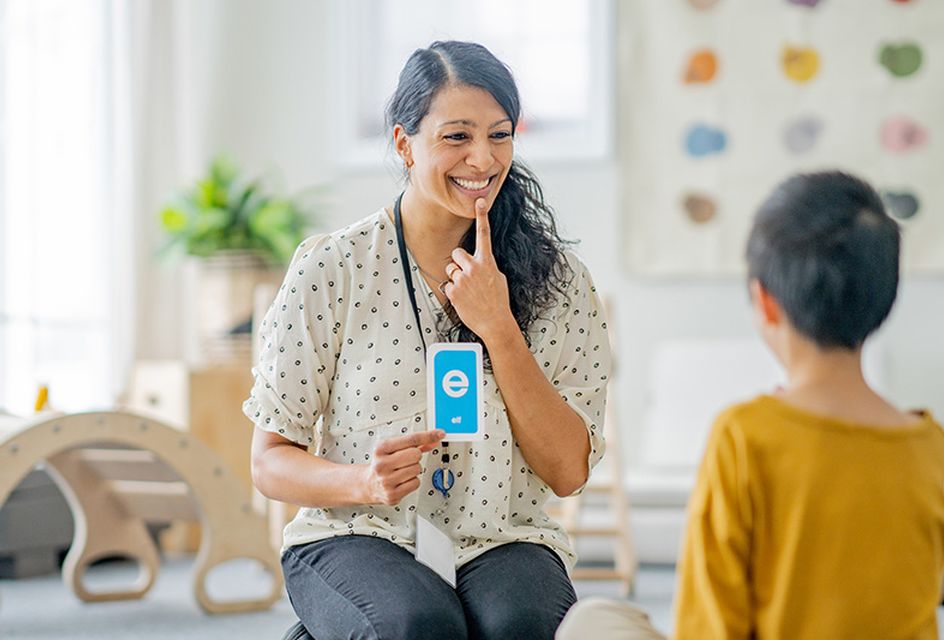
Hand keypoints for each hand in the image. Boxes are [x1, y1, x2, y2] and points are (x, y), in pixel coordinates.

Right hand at [361, 429, 443, 504]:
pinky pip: (415, 483)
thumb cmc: (383, 463)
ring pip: (417, 469)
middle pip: (416, 455)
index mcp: (382, 448)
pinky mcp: (392, 494)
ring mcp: (386, 480)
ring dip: (414, 470)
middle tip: (406, 460)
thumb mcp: (394, 448)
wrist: (368, 484)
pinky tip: (402, 480)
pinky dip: (412, 482)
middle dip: (415, 457)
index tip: (439, 434)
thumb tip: (434, 440)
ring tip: (402, 471)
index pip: (411, 439)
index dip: (428, 436)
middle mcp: (382, 464)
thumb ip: (415, 444)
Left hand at [442, 198, 515, 341]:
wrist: (495, 322)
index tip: (480, 201)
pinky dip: (454, 291)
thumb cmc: (498, 301)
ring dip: (456, 277)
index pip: (484, 234)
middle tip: (468, 275)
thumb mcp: (498, 278)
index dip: (482, 216)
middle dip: (459, 262)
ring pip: (451, 269)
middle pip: (457, 253)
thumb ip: (486, 266)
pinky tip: (464, 299)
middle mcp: (474, 267)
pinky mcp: (453, 291)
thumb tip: (479, 263)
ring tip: (468, 290)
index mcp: (487, 262)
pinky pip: (448, 284)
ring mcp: (463, 279)